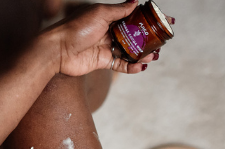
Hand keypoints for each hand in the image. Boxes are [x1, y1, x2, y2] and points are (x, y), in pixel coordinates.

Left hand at [44, 1, 162, 74]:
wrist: (57, 50)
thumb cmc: (75, 28)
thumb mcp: (100, 13)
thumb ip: (119, 10)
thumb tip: (136, 1)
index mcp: (108, 17)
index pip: (133, 17)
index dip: (149, 19)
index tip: (166, 21)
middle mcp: (108, 31)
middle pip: (134, 35)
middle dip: (149, 39)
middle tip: (163, 41)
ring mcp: (106, 47)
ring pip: (130, 51)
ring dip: (143, 53)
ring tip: (154, 55)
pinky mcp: (102, 62)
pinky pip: (121, 65)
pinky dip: (132, 66)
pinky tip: (141, 66)